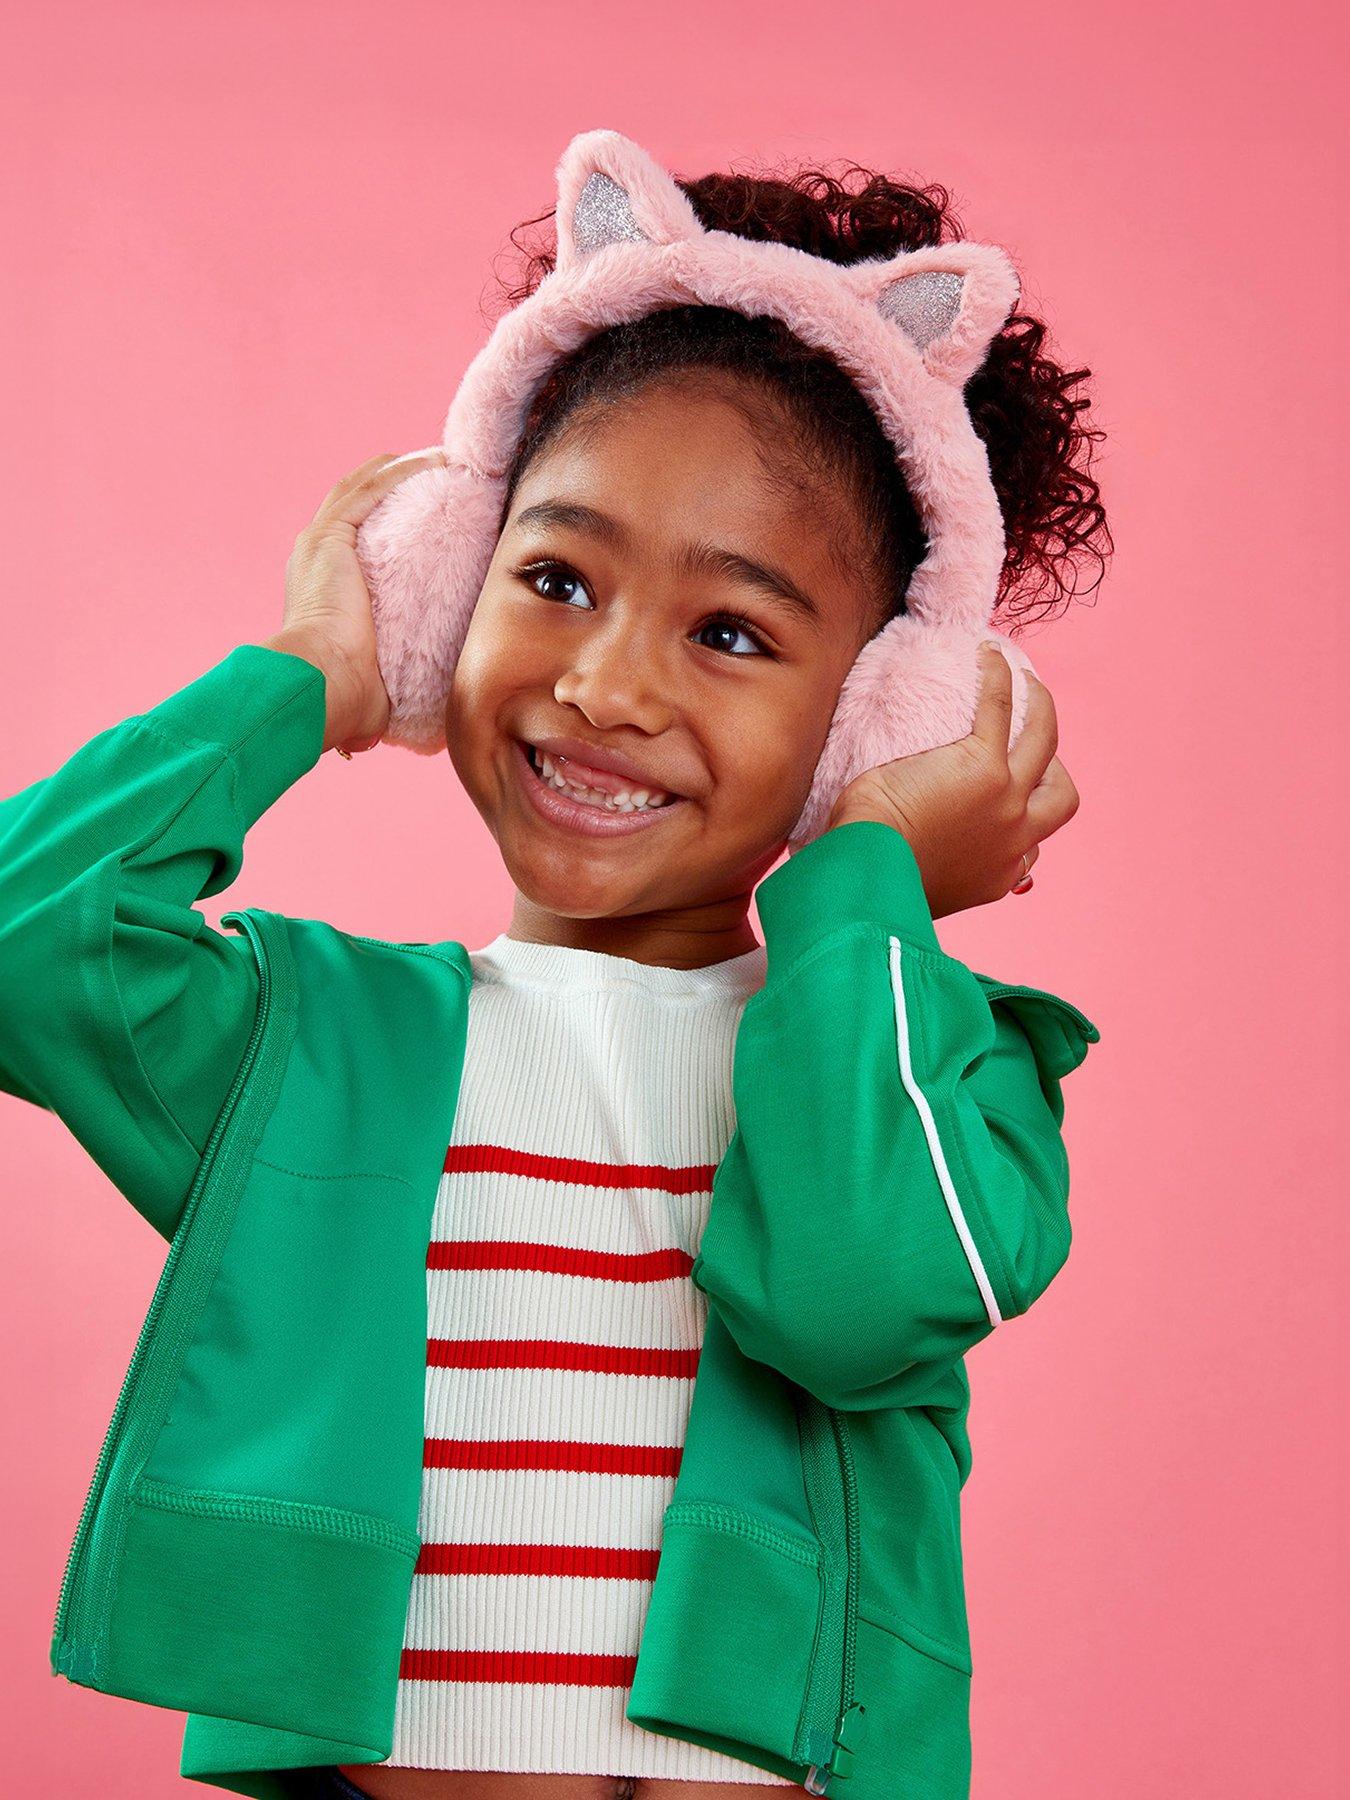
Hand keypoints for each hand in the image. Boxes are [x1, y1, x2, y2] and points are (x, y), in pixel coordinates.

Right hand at [266, 448, 447, 754]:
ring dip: (401, 469)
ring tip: (443, 458)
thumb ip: (367, 701)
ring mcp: (320, 544)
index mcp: (318, 592)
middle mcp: (313, 559)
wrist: (315, 687)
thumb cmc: (338, 701)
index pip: (354, 545)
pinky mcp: (332, 536)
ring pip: (362, 488)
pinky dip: (403, 471)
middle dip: (395, 487)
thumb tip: (364, 744)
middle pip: (356, 505)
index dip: (387, 526)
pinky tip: (436, 460)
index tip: (426, 519)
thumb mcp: (361, 695)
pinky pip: (371, 489)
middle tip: (441, 476)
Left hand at [825, 641, 1079, 920]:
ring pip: (1045, 742)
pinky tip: (989, 655)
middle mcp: (1013, 839)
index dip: (1024, 825)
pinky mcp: (982, 766)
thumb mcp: (918, 889)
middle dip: (1054, 770)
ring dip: (1042, 708)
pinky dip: (1001, 679)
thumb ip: (933, 874)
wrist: (870, 873)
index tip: (1005, 808)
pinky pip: (1001, 709)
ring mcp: (1005, 800)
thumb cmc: (875, 878)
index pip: (1031, 849)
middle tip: (1031, 745)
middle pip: (1061, 797)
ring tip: (1028, 683)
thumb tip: (916, 856)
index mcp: (997, 876)